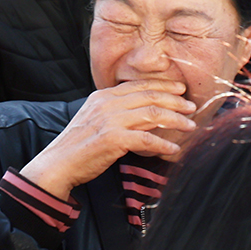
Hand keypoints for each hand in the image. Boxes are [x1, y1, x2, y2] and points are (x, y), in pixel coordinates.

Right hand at [17, 80, 196, 201]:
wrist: (58, 164)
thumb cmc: (78, 145)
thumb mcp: (94, 118)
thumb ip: (114, 110)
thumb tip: (141, 112)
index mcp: (103, 95)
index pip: (139, 85)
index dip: (163, 86)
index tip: (180, 91)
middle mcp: (107, 103)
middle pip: (150, 96)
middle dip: (176, 102)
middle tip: (192, 107)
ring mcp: (110, 120)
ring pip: (152, 114)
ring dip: (176, 121)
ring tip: (190, 126)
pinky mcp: (113, 140)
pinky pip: (146, 140)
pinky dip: (163, 145)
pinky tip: (173, 149)